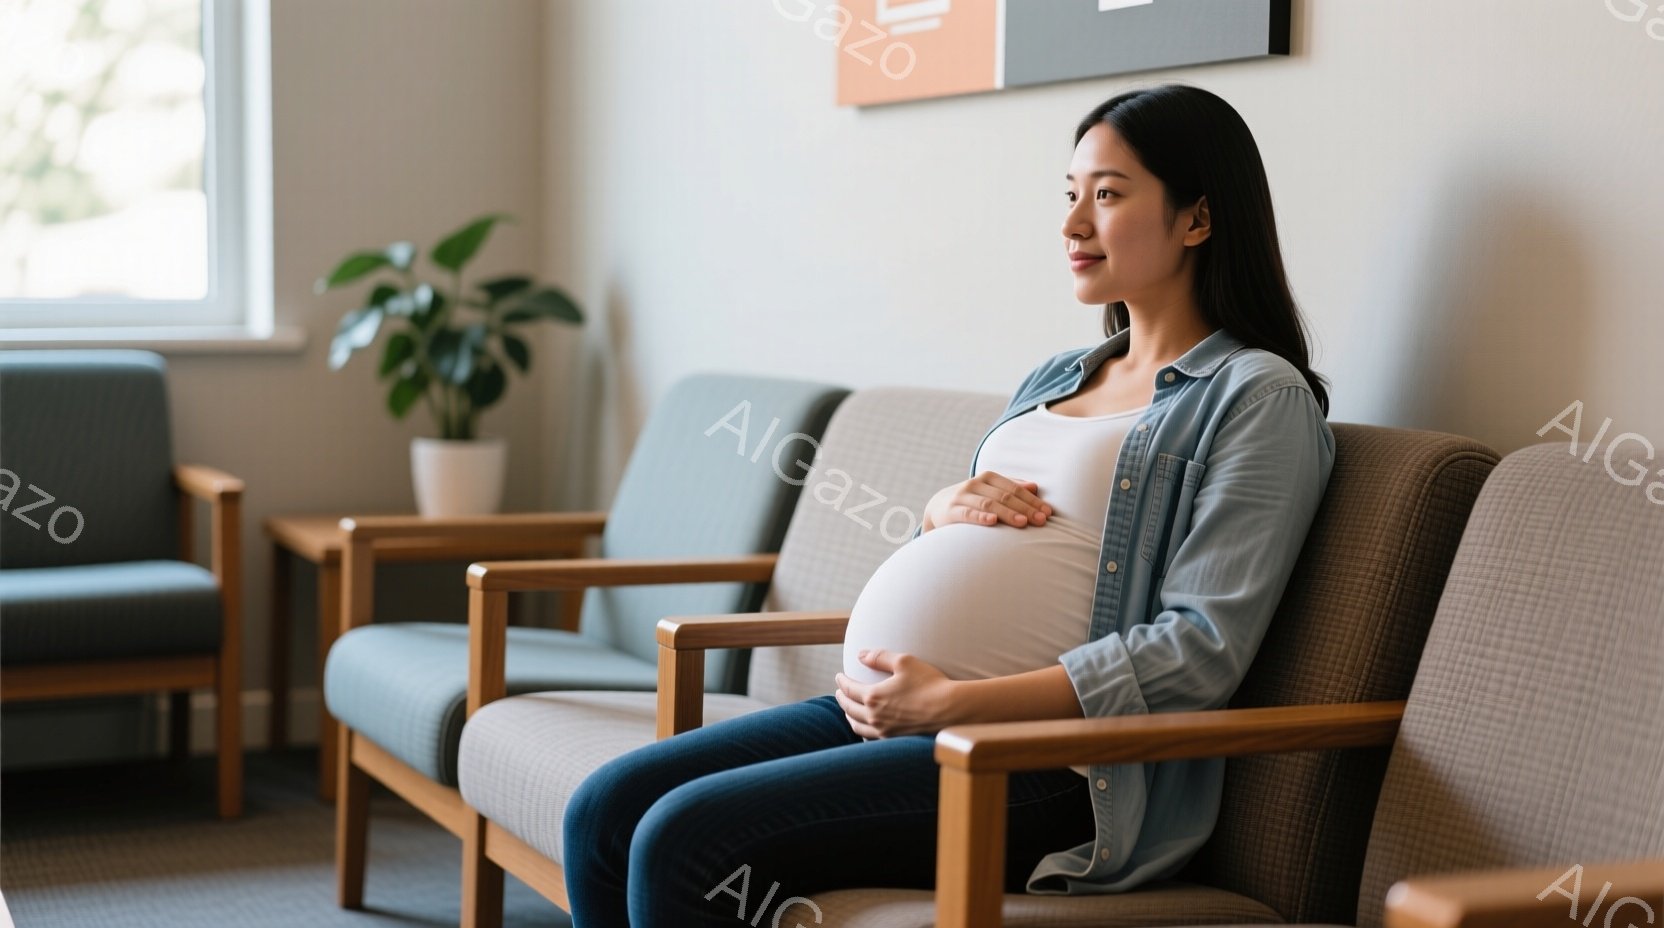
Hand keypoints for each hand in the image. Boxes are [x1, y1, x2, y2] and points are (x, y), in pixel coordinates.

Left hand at [834, 649, 959, 737]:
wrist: (951, 710)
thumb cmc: (929, 683)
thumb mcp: (904, 662)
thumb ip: (879, 657)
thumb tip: (860, 654)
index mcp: (873, 697)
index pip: (849, 688)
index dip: (841, 681)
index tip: (839, 675)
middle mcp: (874, 716)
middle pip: (849, 708)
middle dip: (841, 698)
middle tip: (839, 691)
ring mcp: (884, 730)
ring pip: (857, 725)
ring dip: (848, 715)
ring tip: (848, 709)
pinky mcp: (895, 739)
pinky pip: (870, 736)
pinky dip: (863, 729)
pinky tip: (866, 726)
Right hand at [920, 470, 1052, 533]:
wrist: (938, 507)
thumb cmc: (973, 500)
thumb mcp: (991, 491)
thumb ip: (1011, 487)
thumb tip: (1035, 486)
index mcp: (989, 477)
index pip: (1015, 488)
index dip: (1032, 500)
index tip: (1048, 513)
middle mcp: (975, 483)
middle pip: (1005, 496)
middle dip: (1025, 509)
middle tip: (1041, 521)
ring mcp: (962, 496)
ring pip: (989, 504)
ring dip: (1008, 513)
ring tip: (1023, 523)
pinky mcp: (952, 510)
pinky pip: (968, 514)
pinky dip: (980, 517)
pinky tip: (992, 521)